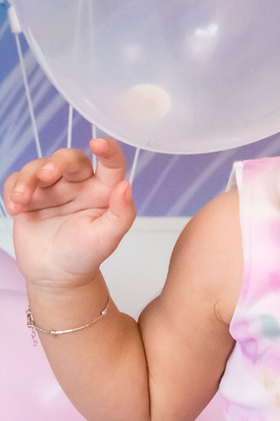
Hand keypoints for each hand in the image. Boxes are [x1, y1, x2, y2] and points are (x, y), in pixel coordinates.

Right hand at [3, 139, 134, 289]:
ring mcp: (52, 189)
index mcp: (103, 191)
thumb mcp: (107, 238)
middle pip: (69, 159)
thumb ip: (121, 214)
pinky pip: (17, 180)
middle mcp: (78, 184)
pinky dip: (13, 189)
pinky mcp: (30, 196)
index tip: (97, 144)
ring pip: (38, 167)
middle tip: (47, 176)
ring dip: (27, 179)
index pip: (111, 164)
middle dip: (56, 163)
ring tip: (21, 200)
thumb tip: (126, 186)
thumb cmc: (85, 255)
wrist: (54, 276)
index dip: (108, 150)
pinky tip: (15, 209)